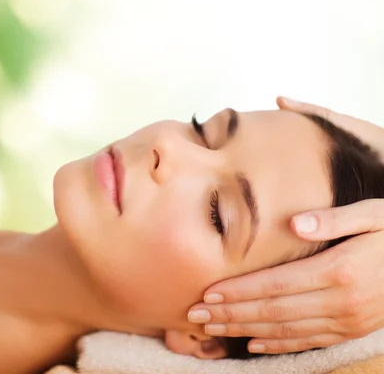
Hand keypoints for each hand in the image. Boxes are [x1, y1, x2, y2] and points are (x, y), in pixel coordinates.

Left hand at [186, 98, 383, 353]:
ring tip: (212, 329)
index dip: (238, 291)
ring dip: (245, 330)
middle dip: (230, 314)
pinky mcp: (351, 331)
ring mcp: (347, 321)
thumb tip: (295, 224)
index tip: (207, 293)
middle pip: (273, 311)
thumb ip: (333, 219)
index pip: (275, 285)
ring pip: (285, 331)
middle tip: (195, 316)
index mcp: (339, 271)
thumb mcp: (373, 215)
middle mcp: (340, 301)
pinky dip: (277, 345)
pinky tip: (253, 344)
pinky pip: (307, 342)